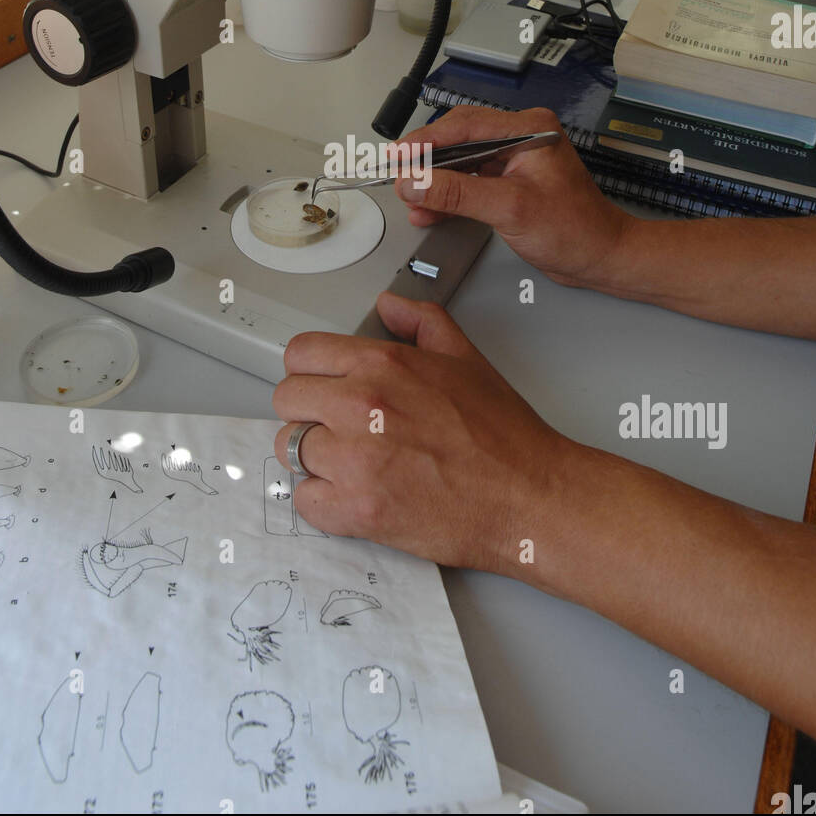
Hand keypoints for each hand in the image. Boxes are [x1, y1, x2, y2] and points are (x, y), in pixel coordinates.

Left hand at [273, 292, 570, 578]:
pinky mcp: (356, 509)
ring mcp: (354, 460)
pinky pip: (305, 500)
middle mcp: (360, 406)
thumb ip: (422, 322)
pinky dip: (323, 501)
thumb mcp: (466, 358)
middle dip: (308, 412)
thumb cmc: (503, 435)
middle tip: (339, 427)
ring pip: (291, 450)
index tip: (323, 386)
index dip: (310, 371)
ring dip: (316, 458)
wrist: (528, 495)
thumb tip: (390, 305)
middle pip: (287, 401)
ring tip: (353, 463)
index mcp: (382, 364)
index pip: (301, 354)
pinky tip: (353, 495)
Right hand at [395, 105, 633, 289]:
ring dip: (434, 183)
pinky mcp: (509, 182)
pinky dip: (448, 196)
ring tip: (412, 200)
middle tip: (399, 178)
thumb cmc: (576, 229)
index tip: (397, 157)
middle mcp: (521, 138)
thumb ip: (457, 194)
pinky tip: (430, 210)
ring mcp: (514, 160)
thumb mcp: (510, 209)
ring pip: (460, 162)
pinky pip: (469, 181)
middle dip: (426, 162)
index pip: (464, 126)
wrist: (600, 257)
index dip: (425, 140)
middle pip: (457, 140)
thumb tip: (415, 182)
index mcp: (529, 129)